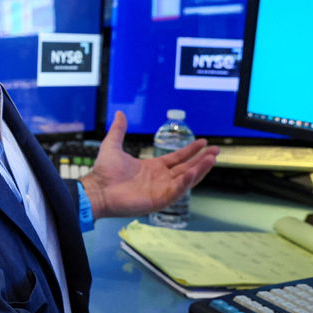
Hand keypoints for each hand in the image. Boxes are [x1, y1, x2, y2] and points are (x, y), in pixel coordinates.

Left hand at [80, 110, 218, 218]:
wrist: (97, 189)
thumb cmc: (104, 171)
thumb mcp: (113, 145)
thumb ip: (119, 130)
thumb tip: (119, 113)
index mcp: (153, 167)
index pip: (178, 158)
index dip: (191, 150)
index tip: (203, 142)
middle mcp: (160, 179)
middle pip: (187, 168)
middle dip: (202, 159)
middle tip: (216, 150)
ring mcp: (161, 190)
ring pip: (187, 179)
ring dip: (200, 169)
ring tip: (211, 158)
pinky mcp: (159, 200)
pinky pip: (177, 190)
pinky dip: (187, 182)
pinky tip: (194, 171)